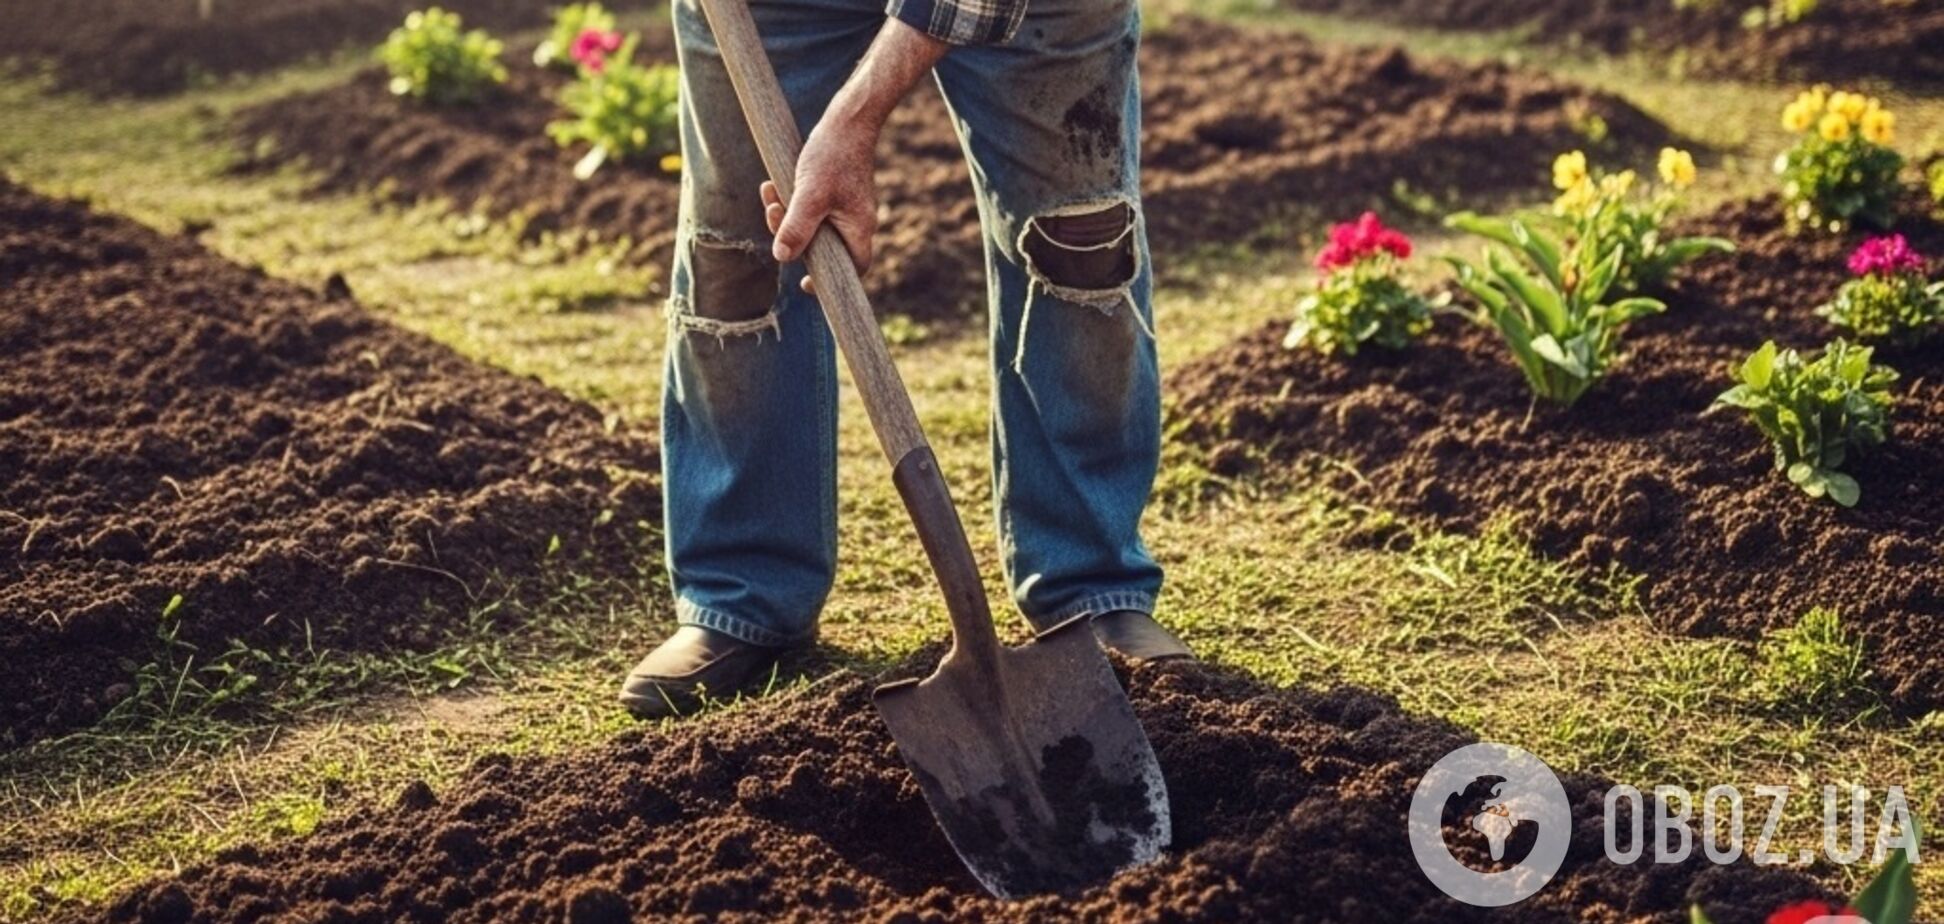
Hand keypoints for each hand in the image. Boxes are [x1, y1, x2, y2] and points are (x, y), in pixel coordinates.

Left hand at [763, 113, 879, 294]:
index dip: (830, 282)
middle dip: (792, 235)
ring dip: (786, 214)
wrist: (847, 119)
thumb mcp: (810, 194)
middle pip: (823, 247)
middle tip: (774, 214)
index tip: (804, 283)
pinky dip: (791, 201)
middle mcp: (855, 221)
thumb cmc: (833, 155)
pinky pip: (809, 207)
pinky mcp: (834, 192)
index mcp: (858, 228)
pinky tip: (772, 185)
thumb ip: (797, 228)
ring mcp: (845, 207)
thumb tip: (782, 257)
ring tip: (769, 193)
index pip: (852, 268)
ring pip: (812, 225)